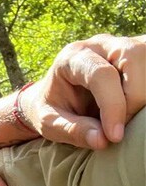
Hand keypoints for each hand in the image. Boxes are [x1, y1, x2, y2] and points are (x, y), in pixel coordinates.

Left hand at [20, 34, 145, 148]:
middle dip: (134, 98)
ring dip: (144, 93)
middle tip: (119, 127)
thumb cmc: (51, 109)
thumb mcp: (49, 125)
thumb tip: (103, 141)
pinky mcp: (137, 55)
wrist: (54, 97)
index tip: (114, 136)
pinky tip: (134, 107)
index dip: (113, 105)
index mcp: (73, 57)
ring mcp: (121, 45)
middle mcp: (100, 44)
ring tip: (125, 117)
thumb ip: (72, 131)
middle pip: (134, 58)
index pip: (101, 74)